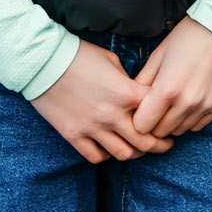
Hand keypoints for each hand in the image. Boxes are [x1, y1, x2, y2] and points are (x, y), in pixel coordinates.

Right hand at [30, 39, 175, 163]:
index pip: (157, 112)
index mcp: (127, 93)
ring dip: (135, 153)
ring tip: (138, 149)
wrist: (43, 61)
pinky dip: (106, 155)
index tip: (168, 117)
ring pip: (124, 154)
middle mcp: (113, 115)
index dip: (166, 115)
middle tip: (164, 144)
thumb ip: (128, 81)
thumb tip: (136, 95)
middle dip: (160, 145)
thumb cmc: (79, 55)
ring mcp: (93, 128)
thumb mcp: (111, 60)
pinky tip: (109, 147)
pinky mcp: (74, 136)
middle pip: (146, 143)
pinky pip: (97, 157)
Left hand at [130, 16, 211, 138]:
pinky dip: (189, 119)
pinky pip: (197, 126)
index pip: (142, 126)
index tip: (139, 111)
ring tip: (172, 103)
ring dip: (172, 122)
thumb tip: (130, 102)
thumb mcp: (158, 55)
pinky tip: (188, 101)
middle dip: (154, 123)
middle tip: (154, 108)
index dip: (137, 120)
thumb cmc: (187, 37)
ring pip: (179, 131)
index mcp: (167, 89)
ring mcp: (205, 106)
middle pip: (160, 132)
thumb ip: (143, 82)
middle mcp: (187, 103)